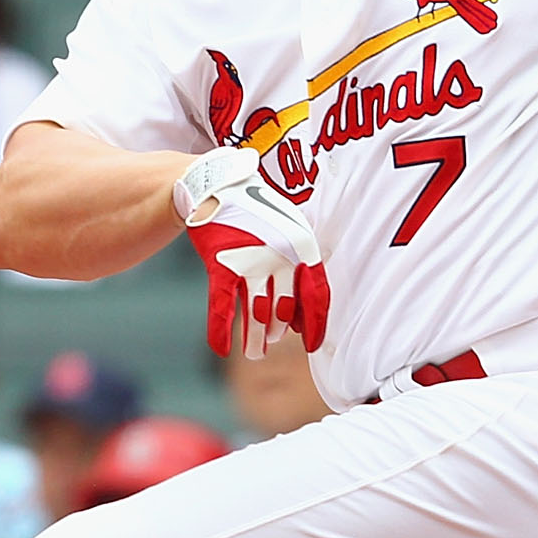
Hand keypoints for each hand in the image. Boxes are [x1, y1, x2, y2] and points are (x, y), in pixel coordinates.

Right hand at [174, 146, 328, 357]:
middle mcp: (281, 255)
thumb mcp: (289, 230)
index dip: (315, 324)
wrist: (219, 184)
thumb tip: (298, 317)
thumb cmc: (259, 212)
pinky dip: (221, 329)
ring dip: (255, 338)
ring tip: (254, 353)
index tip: (311, 346)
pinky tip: (221, 348)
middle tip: (270, 343)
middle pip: (284, 307)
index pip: (317, 294)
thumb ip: (298, 267)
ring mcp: (250, 260)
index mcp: (303, 246)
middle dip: (277, 330)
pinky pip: (223, 305)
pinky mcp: (221, 263)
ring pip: (256, 312)